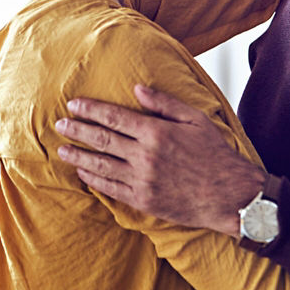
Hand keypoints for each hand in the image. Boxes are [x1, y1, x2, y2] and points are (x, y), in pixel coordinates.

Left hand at [55, 85, 264, 234]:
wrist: (230, 195)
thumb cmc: (215, 154)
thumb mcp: (195, 119)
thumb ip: (163, 103)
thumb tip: (137, 88)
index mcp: (156, 132)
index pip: (114, 117)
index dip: (90, 110)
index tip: (73, 105)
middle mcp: (145, 156)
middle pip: (101, 140)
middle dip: (77, 131)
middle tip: (59, 124)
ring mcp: (142, 180)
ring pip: (101, 166)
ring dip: (78, 156)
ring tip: (62, 149)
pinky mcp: (144, 201)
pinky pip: (111, 189)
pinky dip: (94, 180)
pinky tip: (83, 172)